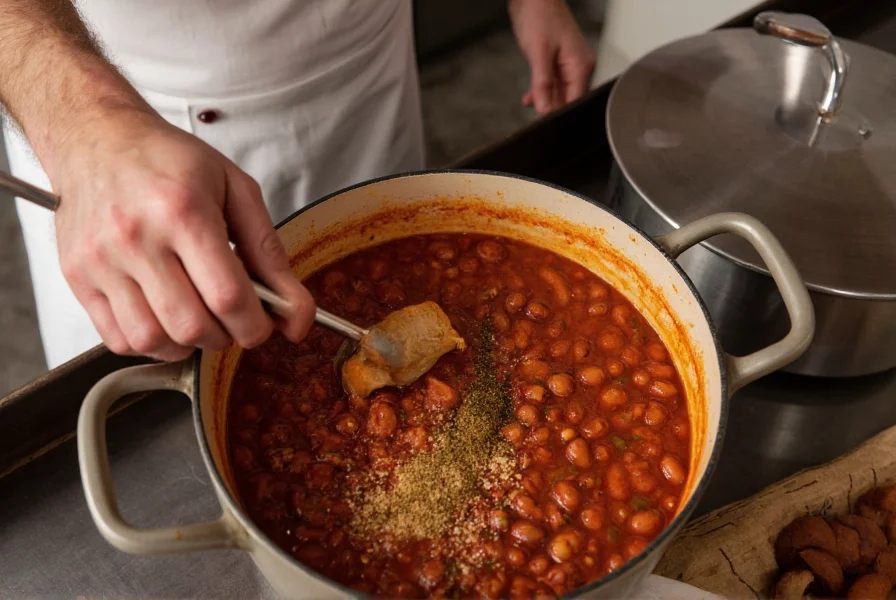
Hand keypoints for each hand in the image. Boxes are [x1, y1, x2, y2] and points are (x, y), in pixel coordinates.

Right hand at [51, 106, 314, 361]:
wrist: (98, 138)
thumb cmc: (169, 161)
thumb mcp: (236, 191)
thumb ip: (271, 254)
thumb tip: (298, 314)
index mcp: (183, 211)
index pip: (228, 297)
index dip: (256, 325)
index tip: (264, 324)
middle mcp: (136, 237)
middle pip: (192, 326)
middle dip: (226, 335)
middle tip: (232, 318)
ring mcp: (101, 260)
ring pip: (153, 340)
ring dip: (188, 343)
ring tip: (198, 316)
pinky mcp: (77, 276)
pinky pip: (118, 338)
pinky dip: (150, 342)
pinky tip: (164, 317)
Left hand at [508, 0, 596, 114]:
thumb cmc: (540, 17)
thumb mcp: (539, 54)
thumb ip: (542, 84)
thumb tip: (545, 110)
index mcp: (580, 66)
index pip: (575, 101)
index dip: (560, 115)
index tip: (546, 125)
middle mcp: (579, 67)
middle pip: (568, 99)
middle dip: (552, 109)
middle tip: (535, 120)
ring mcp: (569, 65)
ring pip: (559, 92)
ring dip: (545, 99)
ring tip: (531, 105)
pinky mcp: (559, 62)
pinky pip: (553, 83)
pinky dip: (541, 90)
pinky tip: (530, 98)